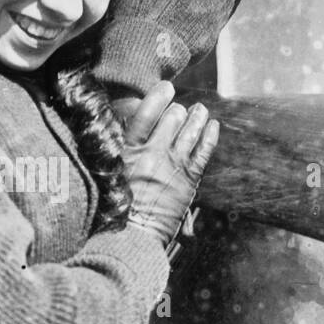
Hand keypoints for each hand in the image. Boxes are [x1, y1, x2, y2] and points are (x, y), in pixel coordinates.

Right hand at [120, 80, 218, 249]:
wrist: (133, 235)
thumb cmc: (115, 208)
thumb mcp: (110, 173)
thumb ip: (121, 151)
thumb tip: (127, 129)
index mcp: (129, 151)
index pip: (145, 112)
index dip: (159, 96)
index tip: (166, 87)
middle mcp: (153, 153)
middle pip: (172, 118)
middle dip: (178, 110)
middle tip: (180, 109)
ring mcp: (174, 165)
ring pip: (191, 130)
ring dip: (197, 116)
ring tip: (199, 109)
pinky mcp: (189, 179)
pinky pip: (205, 150)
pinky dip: (210, 134)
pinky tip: (213, 125)